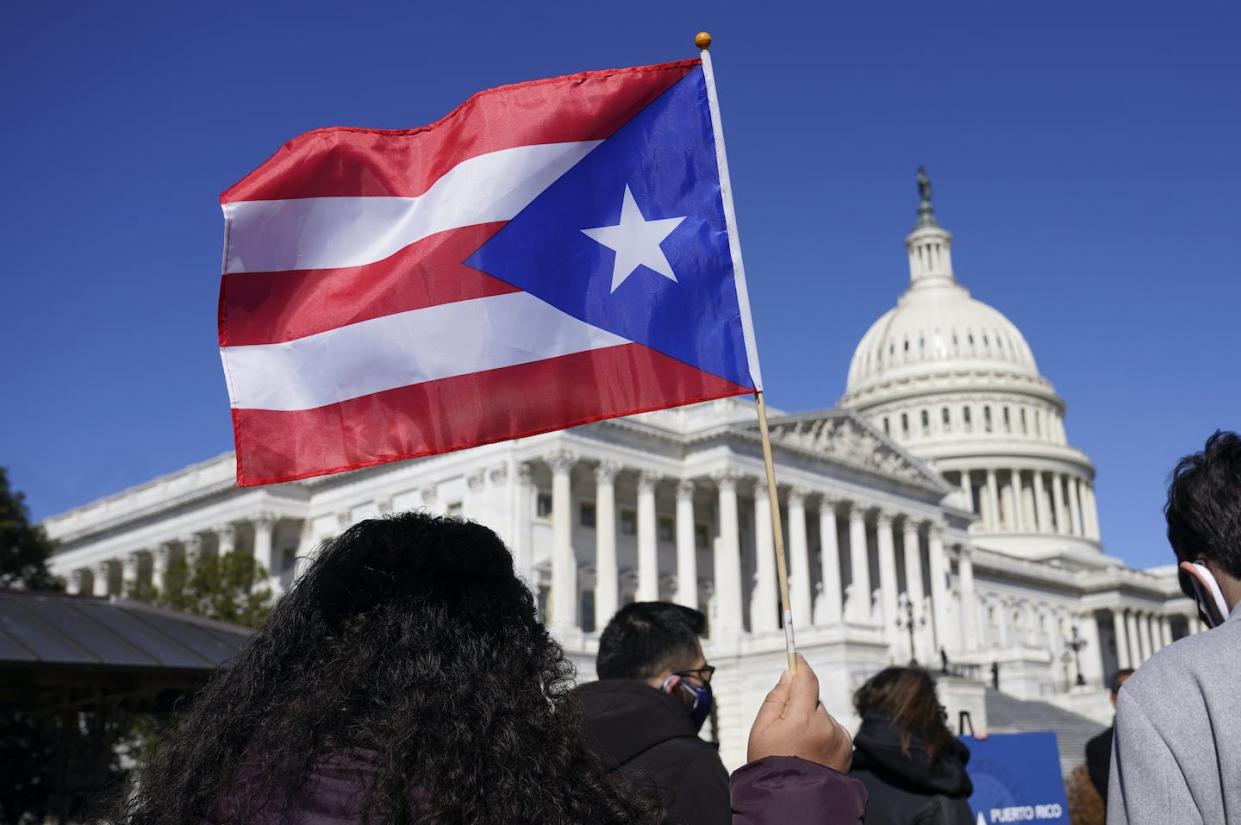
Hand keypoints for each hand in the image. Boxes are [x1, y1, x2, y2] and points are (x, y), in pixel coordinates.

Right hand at [746, 655, 852, 771]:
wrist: (792, 801)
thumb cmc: (770, 765)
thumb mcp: (761, 729)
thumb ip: (776, 698)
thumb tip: (789, 675)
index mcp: (802, 719)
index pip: (806, 680)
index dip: (800, 666)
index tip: (796, 657)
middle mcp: (826, 725)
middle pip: (813, 700)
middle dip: (800, 705)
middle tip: (785, 728)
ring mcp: (839, 738)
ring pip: (823, 715)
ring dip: (813, 721)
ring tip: (799, 746)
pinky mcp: (847, 748)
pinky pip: (833, 729)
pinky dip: (824, 734)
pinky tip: (812, 752)